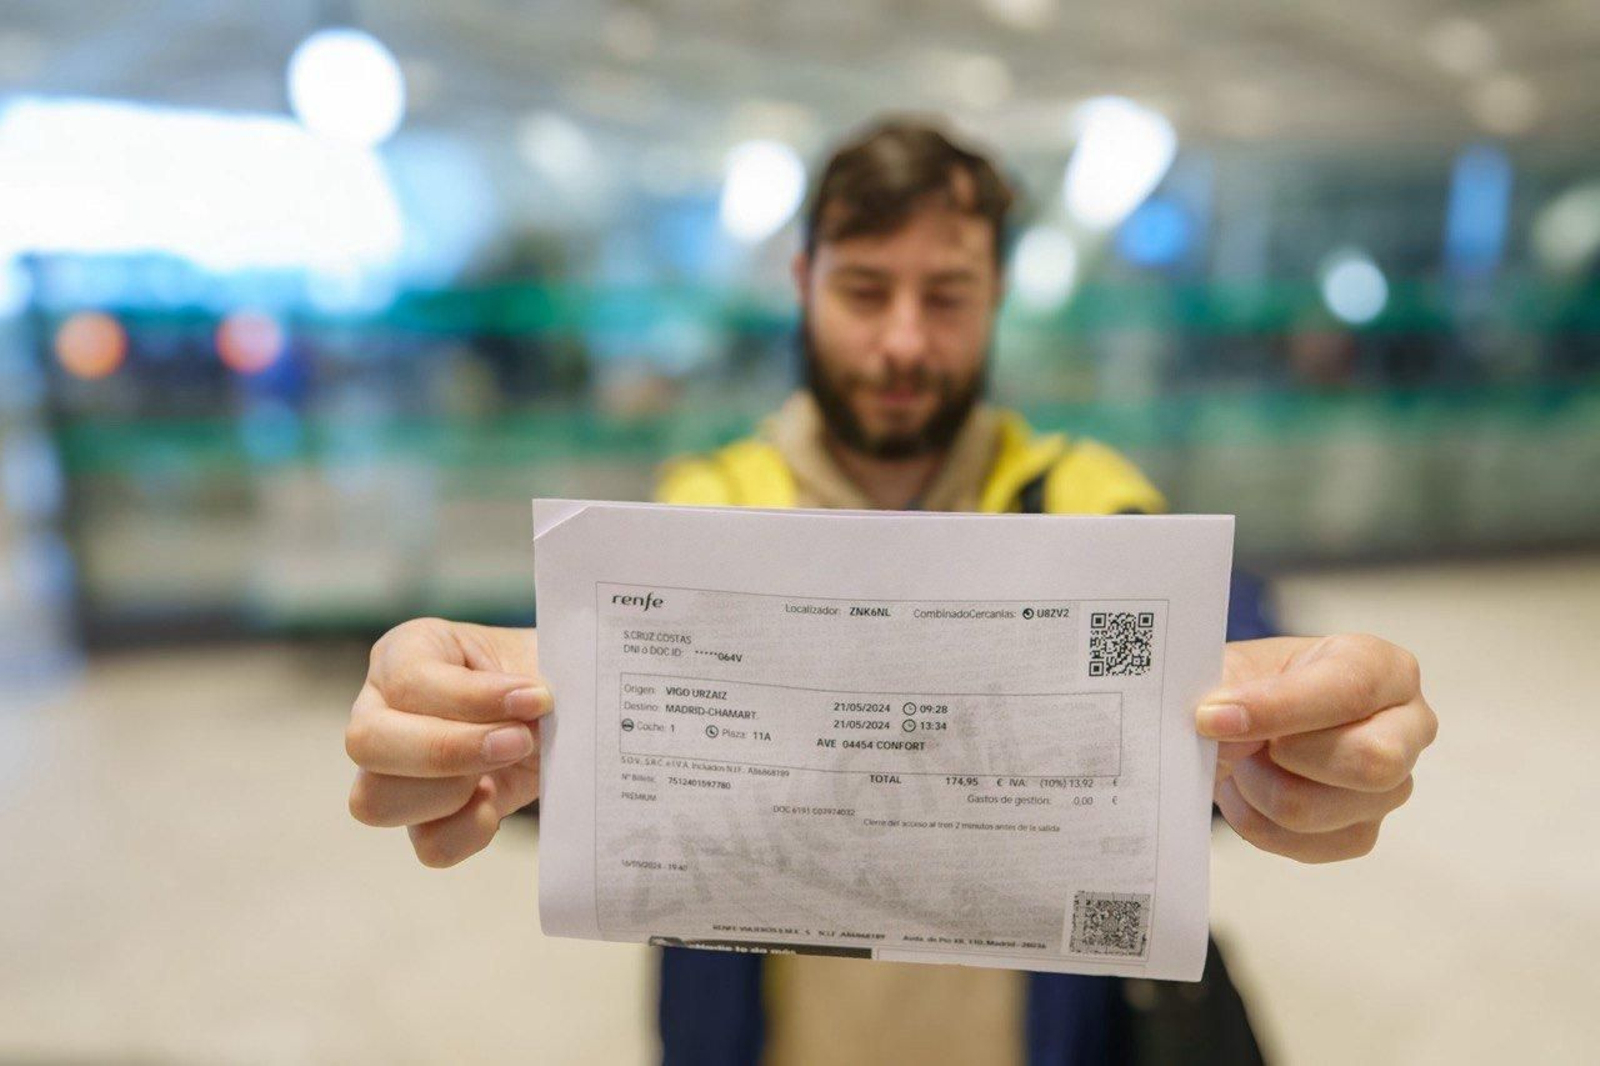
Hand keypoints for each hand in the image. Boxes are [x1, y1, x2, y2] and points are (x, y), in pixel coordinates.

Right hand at [345, 618, 551, 866]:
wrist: (567, 705)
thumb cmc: (542, 667)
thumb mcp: (536, 654)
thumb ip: (531, 671)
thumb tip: (539, 701)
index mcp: (405, 653)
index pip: (408, 681)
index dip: (473, 698)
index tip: (537, 698)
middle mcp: (381, 710)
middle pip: (365, 743)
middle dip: (449, 749)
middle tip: (521, 740)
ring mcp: (395, 771)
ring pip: (375, 801)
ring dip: (452, 791)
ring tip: (510, 762)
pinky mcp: (427, 818)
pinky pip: (427, 844)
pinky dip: (467, 831)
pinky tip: (496, 799)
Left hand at [1198, 634, 1436, 862]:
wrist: (1244, 724)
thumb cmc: (1251, 684)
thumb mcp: (1233, 668)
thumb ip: (1228, 690)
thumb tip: (1224, 733)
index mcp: (1382, 667)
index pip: (1351, 690)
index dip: (1278, 707)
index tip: (1212, 717)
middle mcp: (1406, 727)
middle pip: (1370, 761)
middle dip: (1283, 756)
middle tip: (1237, 741)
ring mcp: (1390, 787)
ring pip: (1313, 809)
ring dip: (1255, 787)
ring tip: (1242, 760)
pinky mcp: (1361, 833)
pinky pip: (1301, 845)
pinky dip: (1255, 820)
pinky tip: (1249, 789)